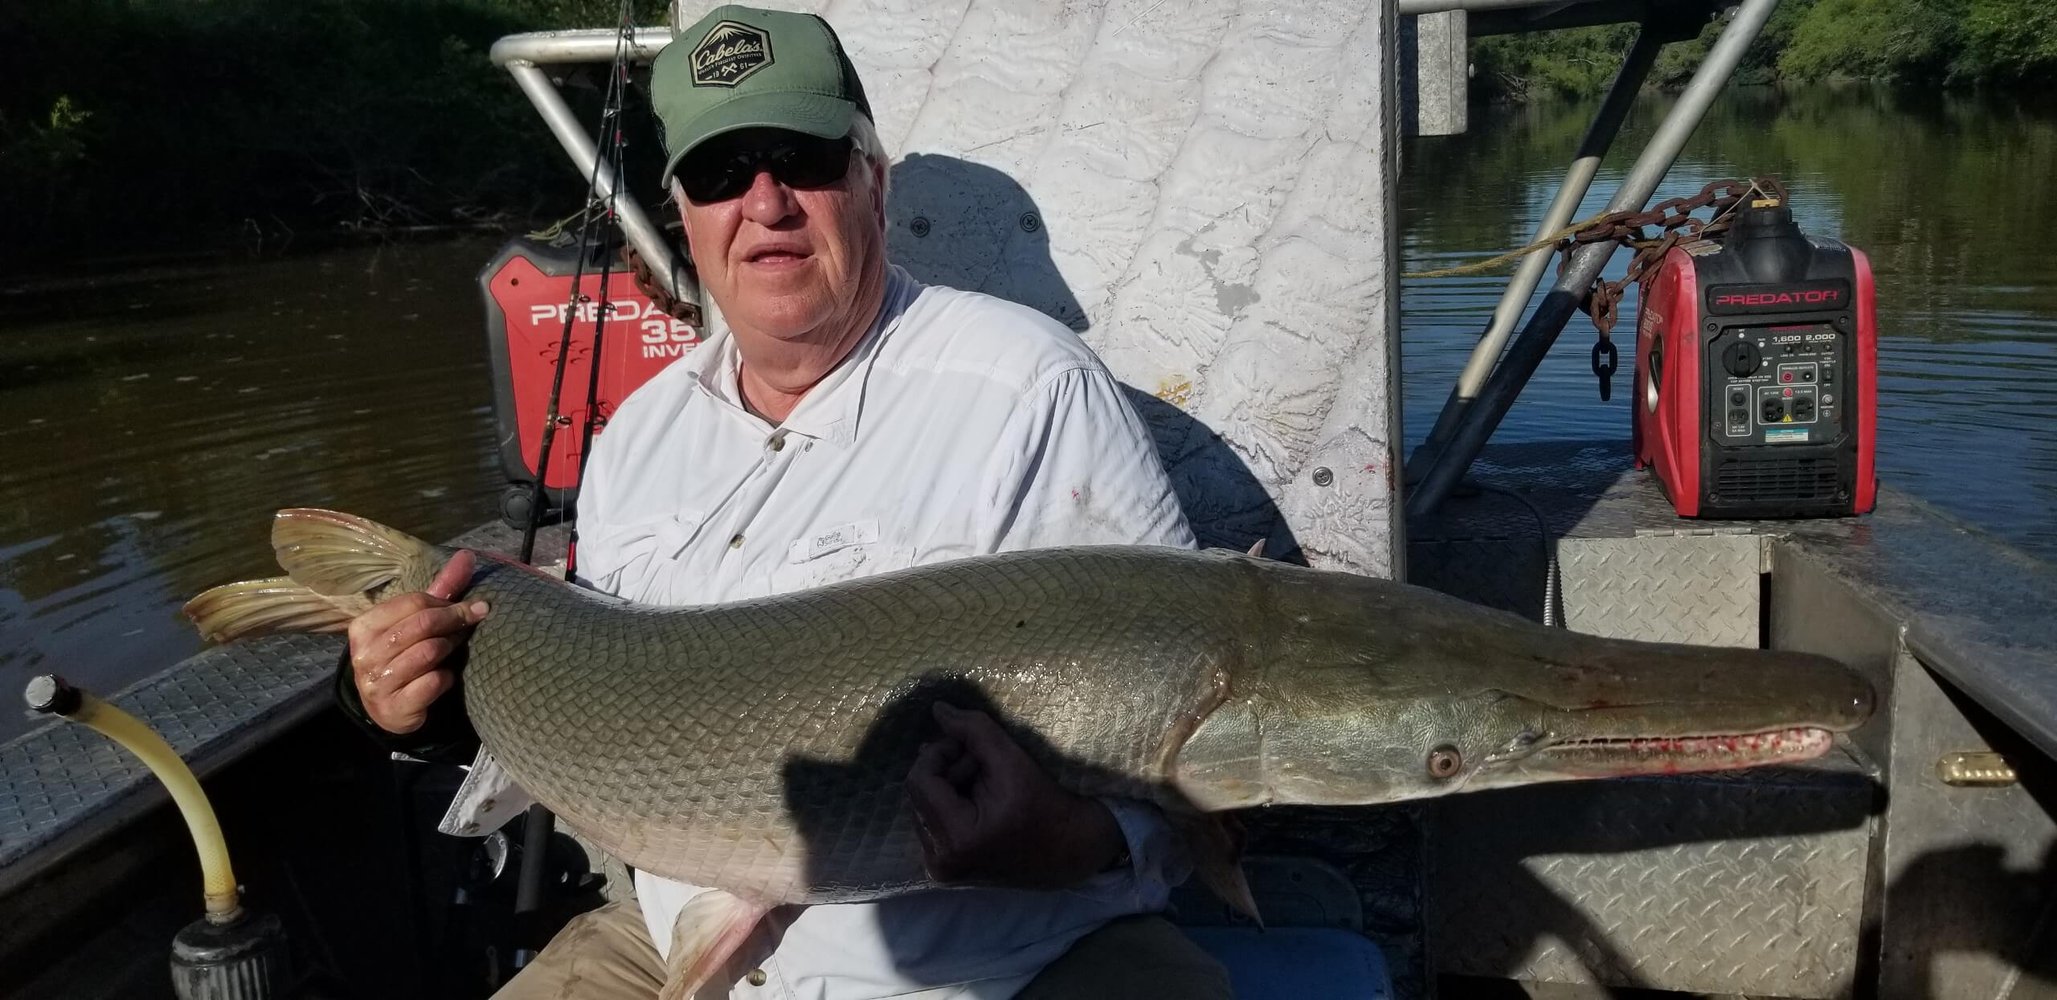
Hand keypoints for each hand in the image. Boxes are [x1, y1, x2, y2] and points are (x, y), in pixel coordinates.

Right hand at [346, 549, 486, 734]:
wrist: (388, 708)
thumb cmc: (405, 655)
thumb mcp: (417, 621)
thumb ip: (441, 589)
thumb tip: (468, 554)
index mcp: (364, 626)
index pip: (413, 602)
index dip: (448, 603)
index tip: (472, 607)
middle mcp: (364, 654)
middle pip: (422, 625)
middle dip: (454, 621)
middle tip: (473, 622)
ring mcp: (376, 683)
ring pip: (428, 653)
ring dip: (450, 648)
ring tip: (455, 649)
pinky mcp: (393, 708)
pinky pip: (431, 684)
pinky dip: (445, 679)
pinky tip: (443, 678)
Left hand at [906, 702, 1126, 889]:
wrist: (1070, 851)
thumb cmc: (1046, 806)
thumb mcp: (1011, 760)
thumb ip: (972, 730)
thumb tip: (937, 708)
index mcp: (955, 840)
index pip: (919, 780)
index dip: (941, 752)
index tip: (971, 747)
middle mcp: (939, 861)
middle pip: (918, 793)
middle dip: (946, 769)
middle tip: (983, 764)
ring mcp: (940, 868)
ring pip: (922, 805)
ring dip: (948, 785)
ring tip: (983, 783)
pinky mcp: (945, 868)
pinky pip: (931, 821)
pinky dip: (949, 803)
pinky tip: (977, 800)